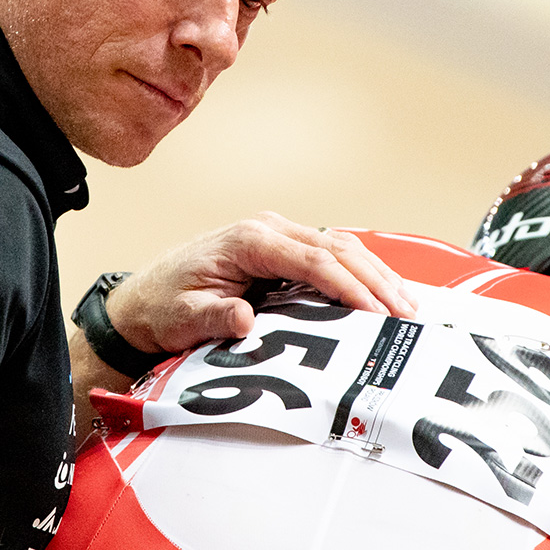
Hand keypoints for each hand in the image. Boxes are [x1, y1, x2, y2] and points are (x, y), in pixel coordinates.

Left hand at [108, 212, 414, 355]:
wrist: (143, 299)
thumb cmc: (163, 308)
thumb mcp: (182, 319)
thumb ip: (214, 318)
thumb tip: (244, 318)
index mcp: (247, 241)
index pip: (312, 259)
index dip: (348, 285)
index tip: (375, 312)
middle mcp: (266, 230)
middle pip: (336, 249)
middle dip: (375, 280)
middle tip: (405, 313)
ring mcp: (276, 236)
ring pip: (340, 247)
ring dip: (375, 274)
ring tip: (406, 305)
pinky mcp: (281, 251)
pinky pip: (331, 256)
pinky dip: (361, 272)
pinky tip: (384, 292)